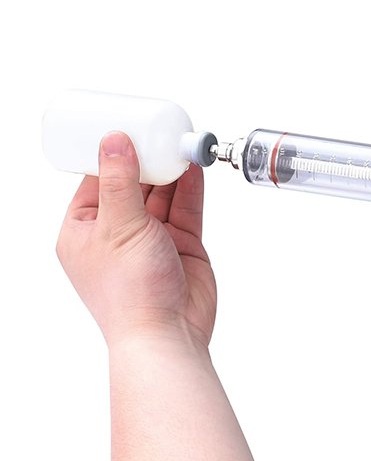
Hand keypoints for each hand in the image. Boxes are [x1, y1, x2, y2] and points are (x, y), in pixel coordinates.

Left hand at [56, 132, 216, 348]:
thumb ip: (119, 181)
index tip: (127, 127)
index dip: (112, 153)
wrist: (167, 332)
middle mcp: (118, 232)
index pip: (97, 180)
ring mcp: (151, 238)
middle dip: (148, 159)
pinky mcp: (181, 244)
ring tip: (181, 144)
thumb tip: (114, 141)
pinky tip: (193, 168)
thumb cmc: (130, 292)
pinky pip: (185, 209)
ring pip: (162, 194)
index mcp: (86, 230)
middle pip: (133, 183)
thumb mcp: (118, 226)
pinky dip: (190, 188)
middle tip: (160, 132)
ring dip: (171, 171)